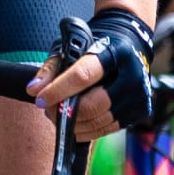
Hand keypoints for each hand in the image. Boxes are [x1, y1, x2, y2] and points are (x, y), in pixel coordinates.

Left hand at [28, 8, 153, 139]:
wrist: (132, 45)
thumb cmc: (98, 45)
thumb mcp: (73, 47)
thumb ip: (52, 68)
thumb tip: (33, 90)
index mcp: (115, 52)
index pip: (83, 76)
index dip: (58, 90)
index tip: (40, 99)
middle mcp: (132, 75)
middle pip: (92, 105)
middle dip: (65, 112)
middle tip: (48, 110)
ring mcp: (139, 96)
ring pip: (98, 121)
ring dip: (73, 124)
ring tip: (59, 115)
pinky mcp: (140, 111)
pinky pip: (107, 128)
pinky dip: (87, 129)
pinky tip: (76, 121)